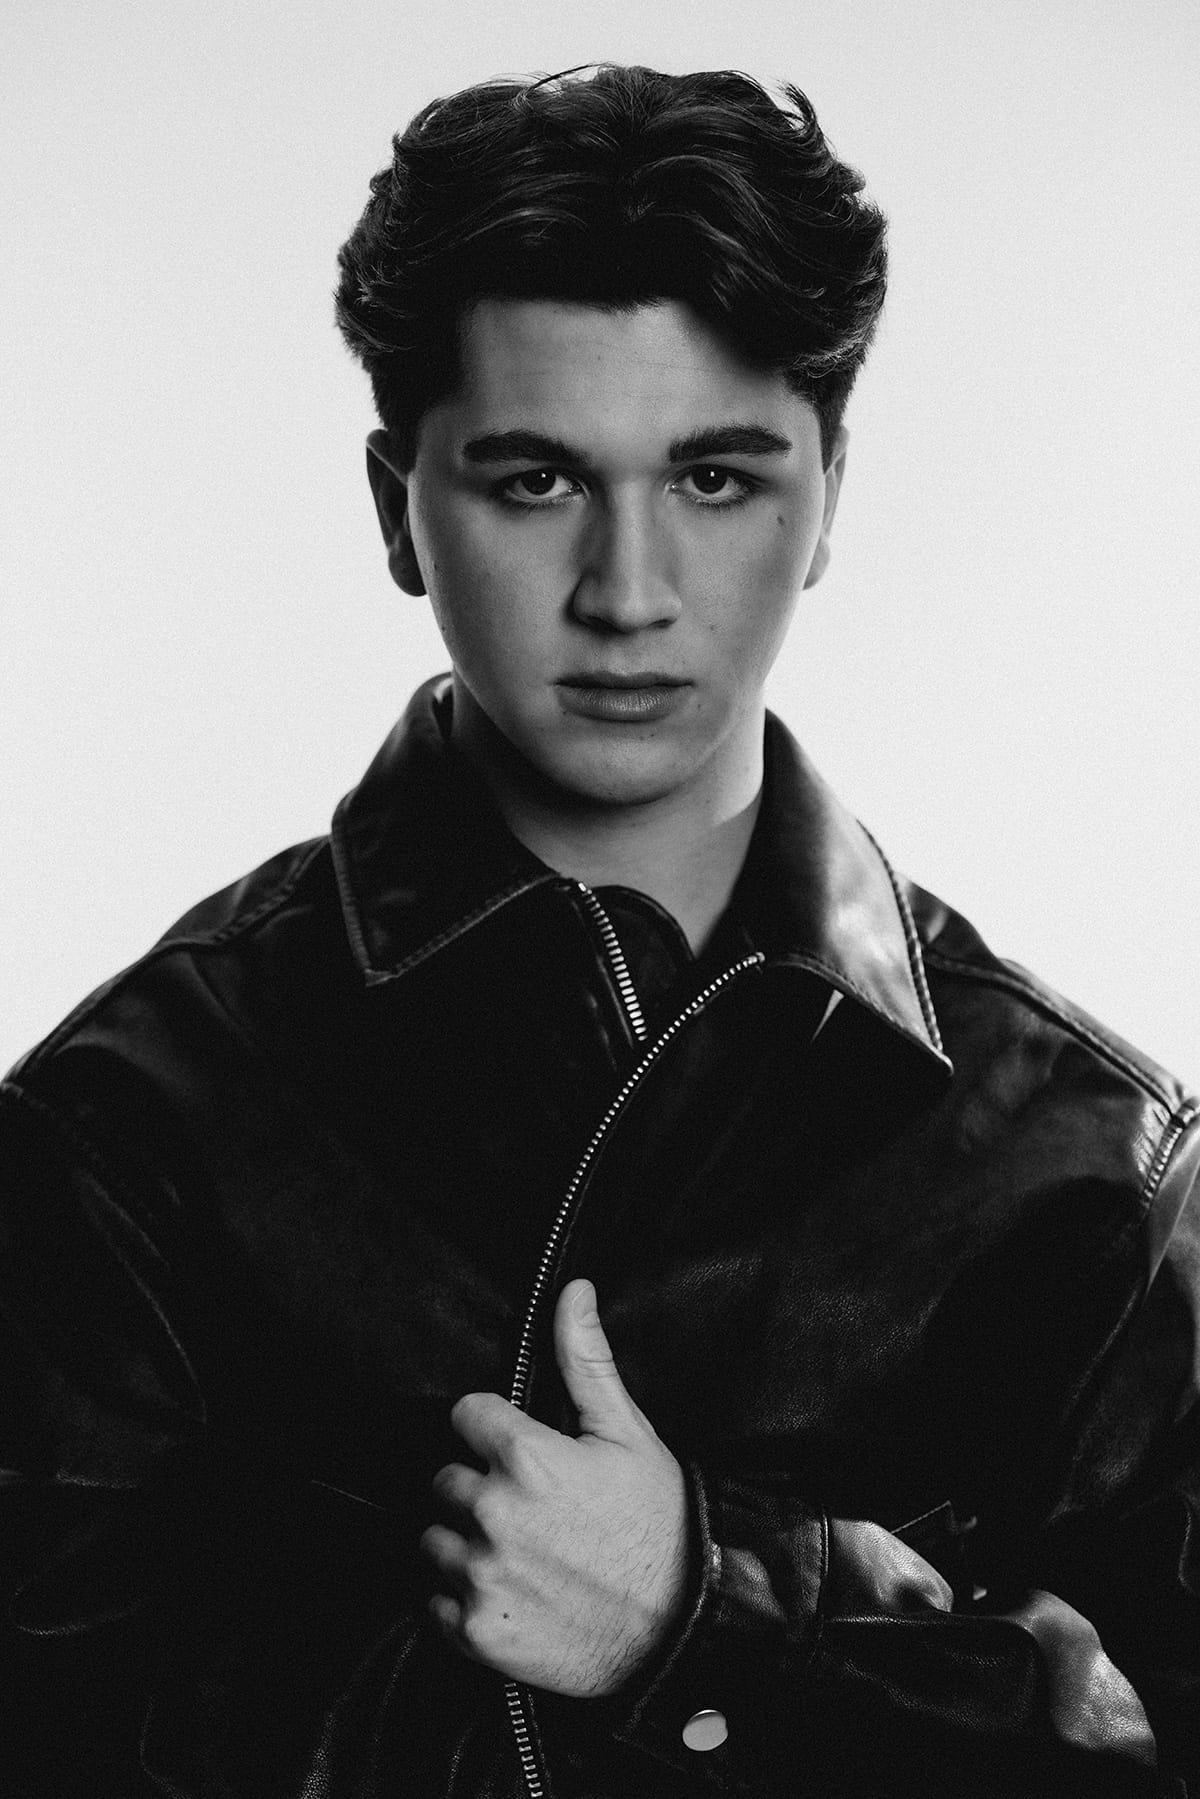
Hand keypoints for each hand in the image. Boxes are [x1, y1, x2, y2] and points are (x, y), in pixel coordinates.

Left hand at [421, 1278, 688, 1696]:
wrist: (680, 1629)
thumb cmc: (659, 1526)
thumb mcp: (629, 1434)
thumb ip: (586, 1360)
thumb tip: (571, 1292)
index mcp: (526, 1458)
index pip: (464, 1415)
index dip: (493, 1428)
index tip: (519, 1450)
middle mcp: (493, 1514)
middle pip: (444, 1478)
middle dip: (478, 1485)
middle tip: (526, 1507)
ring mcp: (481, 1576)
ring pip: (433, 1539)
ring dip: (463, 1541)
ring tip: (516, 1550)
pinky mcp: (476, 1633)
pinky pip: (434, 1602)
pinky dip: (461, 1598)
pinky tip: (509, 1591)